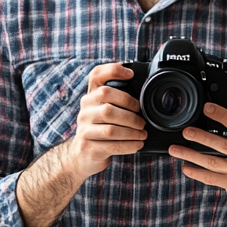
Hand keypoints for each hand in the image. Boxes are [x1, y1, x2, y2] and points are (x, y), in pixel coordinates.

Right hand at [67, 63, 147, 179]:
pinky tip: (137, 144)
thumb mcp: (105, 109)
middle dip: (131, 116)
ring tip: (143, 134)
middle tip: (143, 122)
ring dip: (132, 133)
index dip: (113, 71)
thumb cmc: (100, 128)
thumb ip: (118, 97)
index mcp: (91, 97)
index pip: (96, 76)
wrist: (81, 155)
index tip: (131, 75)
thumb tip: (144, 88)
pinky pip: (112, 145)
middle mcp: (85, 110)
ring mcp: (83, 130)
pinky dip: (129, 145)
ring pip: (112, 130)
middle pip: (109, 109)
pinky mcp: (87, 147)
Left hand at [169, 97, 226, 226]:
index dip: (222, 115)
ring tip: (175, 149)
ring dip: (191, 156)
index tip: (206, 108)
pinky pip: (210, 179)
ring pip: (212, 163)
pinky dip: (196, 173)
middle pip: (223, 145)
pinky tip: (185, 167)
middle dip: (202, 138)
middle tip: (186, 131)